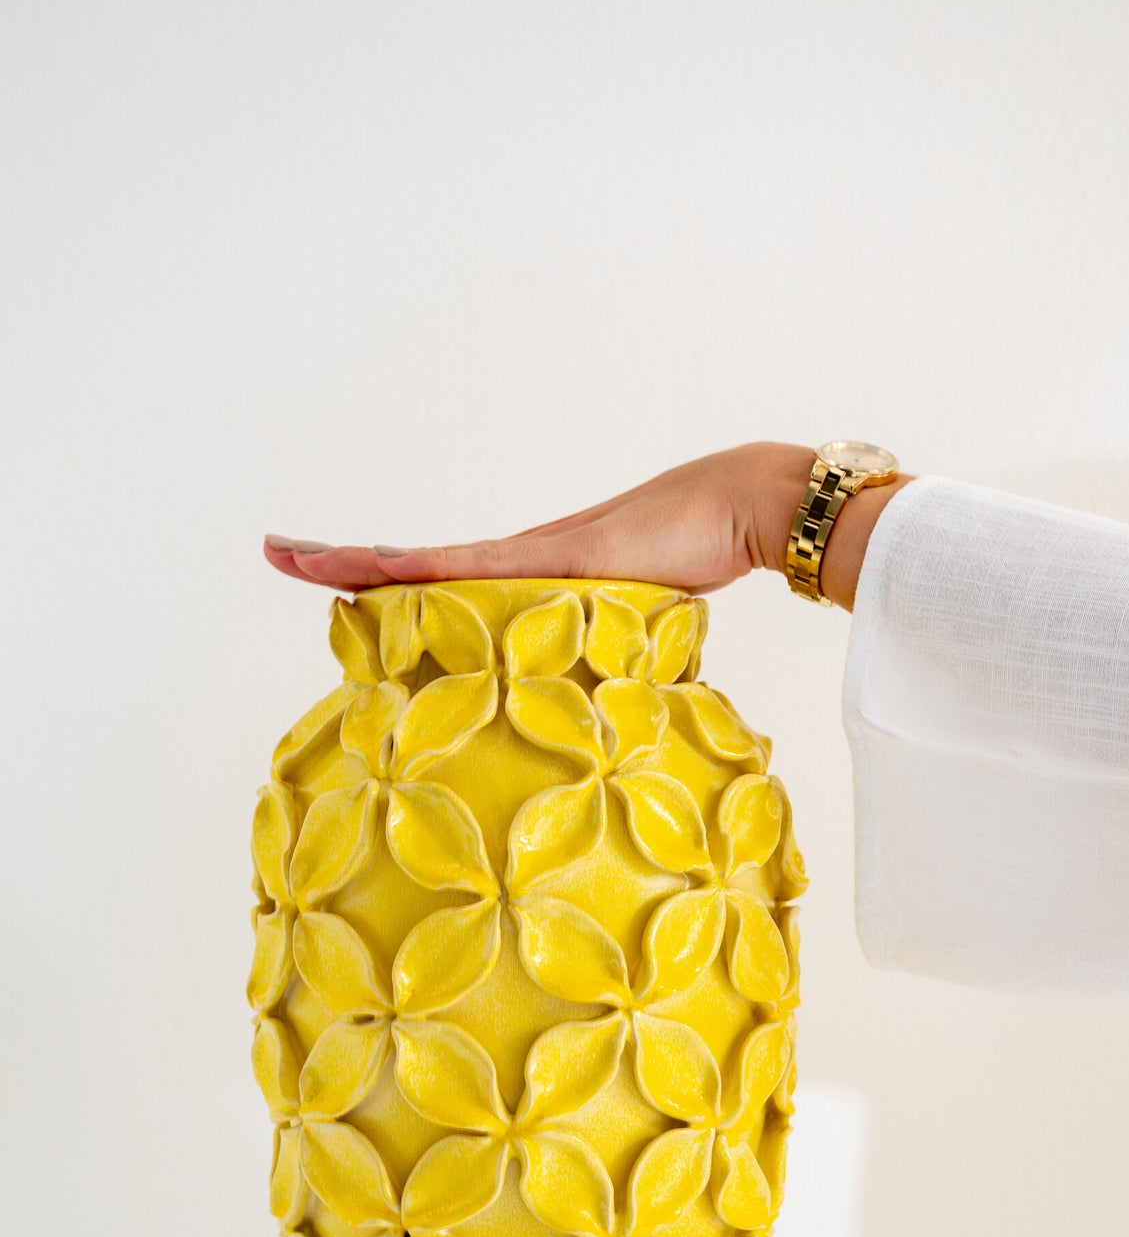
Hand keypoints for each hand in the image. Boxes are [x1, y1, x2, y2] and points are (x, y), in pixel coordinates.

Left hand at [264, 441, 913, 611]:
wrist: (742, 511)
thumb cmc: (708, 563)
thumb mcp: (650, 632)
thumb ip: (627, 665)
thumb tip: (629, 725)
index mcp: (533, 588)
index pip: (445, 589)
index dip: (391, 586)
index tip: (337, 587)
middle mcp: (515, 566)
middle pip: (411, 567)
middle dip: (344, 562)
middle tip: (278, 551)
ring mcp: (524, 556)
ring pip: (419, 564)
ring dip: (352, 561)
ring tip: (287, 554)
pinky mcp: (543, 556)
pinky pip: (460, 569)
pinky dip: (408, 571)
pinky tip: (361, 569)